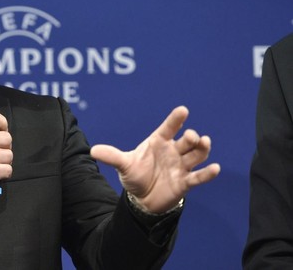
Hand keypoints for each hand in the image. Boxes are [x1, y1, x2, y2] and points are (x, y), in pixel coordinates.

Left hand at [90, 106, 219, 212]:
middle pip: (187, 141)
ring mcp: (181, 166)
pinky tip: (215, 168)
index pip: (168, 128)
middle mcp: (172, 152)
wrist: (142, 199)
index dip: (175, 119)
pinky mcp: (185, 182)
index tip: (183, 110)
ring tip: (205, 143)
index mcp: (158, 142)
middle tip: (191, 137)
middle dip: (192, 137)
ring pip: (197, 155)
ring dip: (202, 149)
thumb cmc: (135, 176)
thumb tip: (92, 151)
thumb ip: (112, 157)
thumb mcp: (123, 165)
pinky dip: (207, 173)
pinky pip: (199, 177)